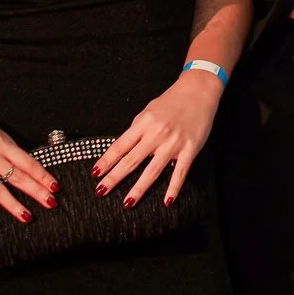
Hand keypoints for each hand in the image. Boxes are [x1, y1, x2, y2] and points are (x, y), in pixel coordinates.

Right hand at [0, 103, 55, 223]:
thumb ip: (10, 148)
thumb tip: (26, 165)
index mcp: (1, 143)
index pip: (27, 162)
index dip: (42, 175)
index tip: (54, 187)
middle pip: (16, 177)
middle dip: (36, 191)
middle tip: (50, 203)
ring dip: (13, 205)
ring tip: (26, 216)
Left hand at [93, 69, 222, 208]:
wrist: (198, 91)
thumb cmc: (172, 101)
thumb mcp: (148, 110)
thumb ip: (137, 130)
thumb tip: (125, 148)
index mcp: (143, 124)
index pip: (120, 146)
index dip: (106, 161)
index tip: (95, 173)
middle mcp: (156, 134)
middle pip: (131, 160)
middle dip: (114, 178)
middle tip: (101, 191)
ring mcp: (173, 143)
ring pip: (153, 170)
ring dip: (138, 189)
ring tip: (127, 203)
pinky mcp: (189, 149)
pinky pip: (180, 172)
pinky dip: (173, 188)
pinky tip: (167, 201)